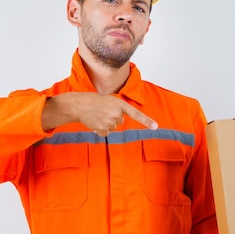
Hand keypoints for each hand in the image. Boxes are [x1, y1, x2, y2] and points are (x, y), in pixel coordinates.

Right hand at [42, 92, 157, 134]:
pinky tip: (94, 122)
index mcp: (120, 104)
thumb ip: (118, 110)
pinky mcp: (103, 128)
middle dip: (112, 117)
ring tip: (97, 115)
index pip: (136, 114)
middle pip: (120, 121)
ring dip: (106, 123)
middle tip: (102, 110)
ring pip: (113, 127)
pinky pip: (106, 132)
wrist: (79, 105)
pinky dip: (100, 129)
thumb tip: (120, 122)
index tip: (155, 127)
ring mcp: (110, 122)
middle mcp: (116, 113)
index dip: (146, 121)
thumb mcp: (110, 101)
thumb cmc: (94, 101)